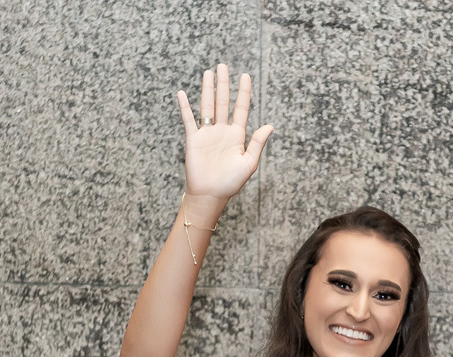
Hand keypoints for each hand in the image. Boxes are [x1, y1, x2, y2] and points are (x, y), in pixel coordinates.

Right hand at [177, 63, 273, 206]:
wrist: (211, 194)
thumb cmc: (231, 183)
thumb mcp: (249, 163)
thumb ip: (257, 143)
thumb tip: (269, 126)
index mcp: (237, 136)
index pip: (241, 109)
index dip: (243, 93)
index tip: (245, 76)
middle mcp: (222, 131)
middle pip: (223, 102)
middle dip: (224, 84)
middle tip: (224, 66)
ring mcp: (207, 134)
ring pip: (207, 106)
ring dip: (208, 89)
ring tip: (209, 72)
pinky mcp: (193, 139)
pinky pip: (189, 119)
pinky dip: (185, 107)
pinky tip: (182, 93)